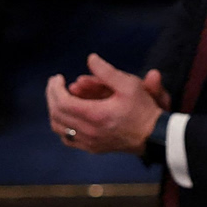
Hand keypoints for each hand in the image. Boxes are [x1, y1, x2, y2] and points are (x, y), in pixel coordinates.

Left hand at [45, 54, 162, 154]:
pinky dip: (62, 126)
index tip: (58, 77)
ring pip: (59, 128)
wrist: (154, 135)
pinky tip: (67, 116)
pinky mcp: (92, 148)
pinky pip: (67, 139)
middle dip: (52, 96)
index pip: (62, 102)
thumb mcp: (130, 85)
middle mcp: (88, 131)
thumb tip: (90, 58)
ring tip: (59, 98)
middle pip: (56, 115)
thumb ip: (107, 71)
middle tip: (55, 84)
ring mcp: (89, 142)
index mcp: (96, 115)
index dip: (55, 88)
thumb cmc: (143, 109)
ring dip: (55, 111)